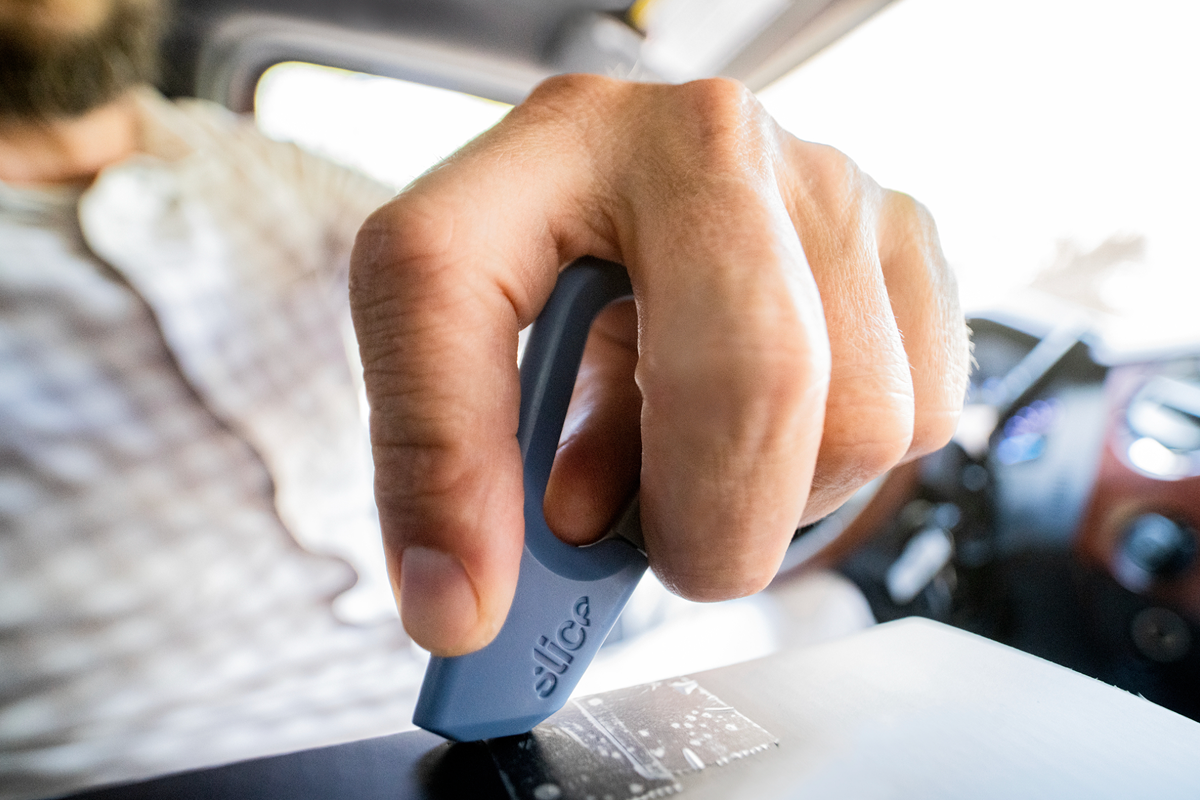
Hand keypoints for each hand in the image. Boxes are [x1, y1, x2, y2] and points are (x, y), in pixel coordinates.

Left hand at [350, 75, 969, 655]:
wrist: (632, 190)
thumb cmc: (544, 255)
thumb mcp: (439, 328)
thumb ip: (435, 452)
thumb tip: (467, 607)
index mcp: (577, 143)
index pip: (500, 298)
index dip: (482, 468)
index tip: (474, 600)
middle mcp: (723, 142)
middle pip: (763, 382)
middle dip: (706, 526)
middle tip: (656, 542)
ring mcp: (835, 186)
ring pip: (865, 424)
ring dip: (773, 491)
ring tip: (696, 440)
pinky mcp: (912, 243)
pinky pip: (923, 417)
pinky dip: (838, 462)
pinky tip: (770, 416)